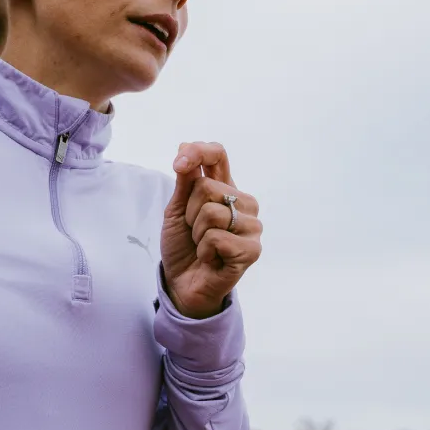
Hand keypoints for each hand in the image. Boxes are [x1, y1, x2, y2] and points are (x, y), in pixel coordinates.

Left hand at [160, 142, 262, 318]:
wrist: (182, 282)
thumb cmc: (183, 245)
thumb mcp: (176, 209)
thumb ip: (185, 181)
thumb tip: (186, 146)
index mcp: (226, 188)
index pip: (218, 155)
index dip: (198, 152)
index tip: (178, 164)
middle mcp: (244, 203)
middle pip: (207, 187)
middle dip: (188, 212)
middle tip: (194, 231)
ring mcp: (251, 226)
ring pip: (212, 213)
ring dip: (196, 233)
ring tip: (202, 245)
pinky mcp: (252, 250)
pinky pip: (217, 238)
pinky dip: (204, 250)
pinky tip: (210, 259)